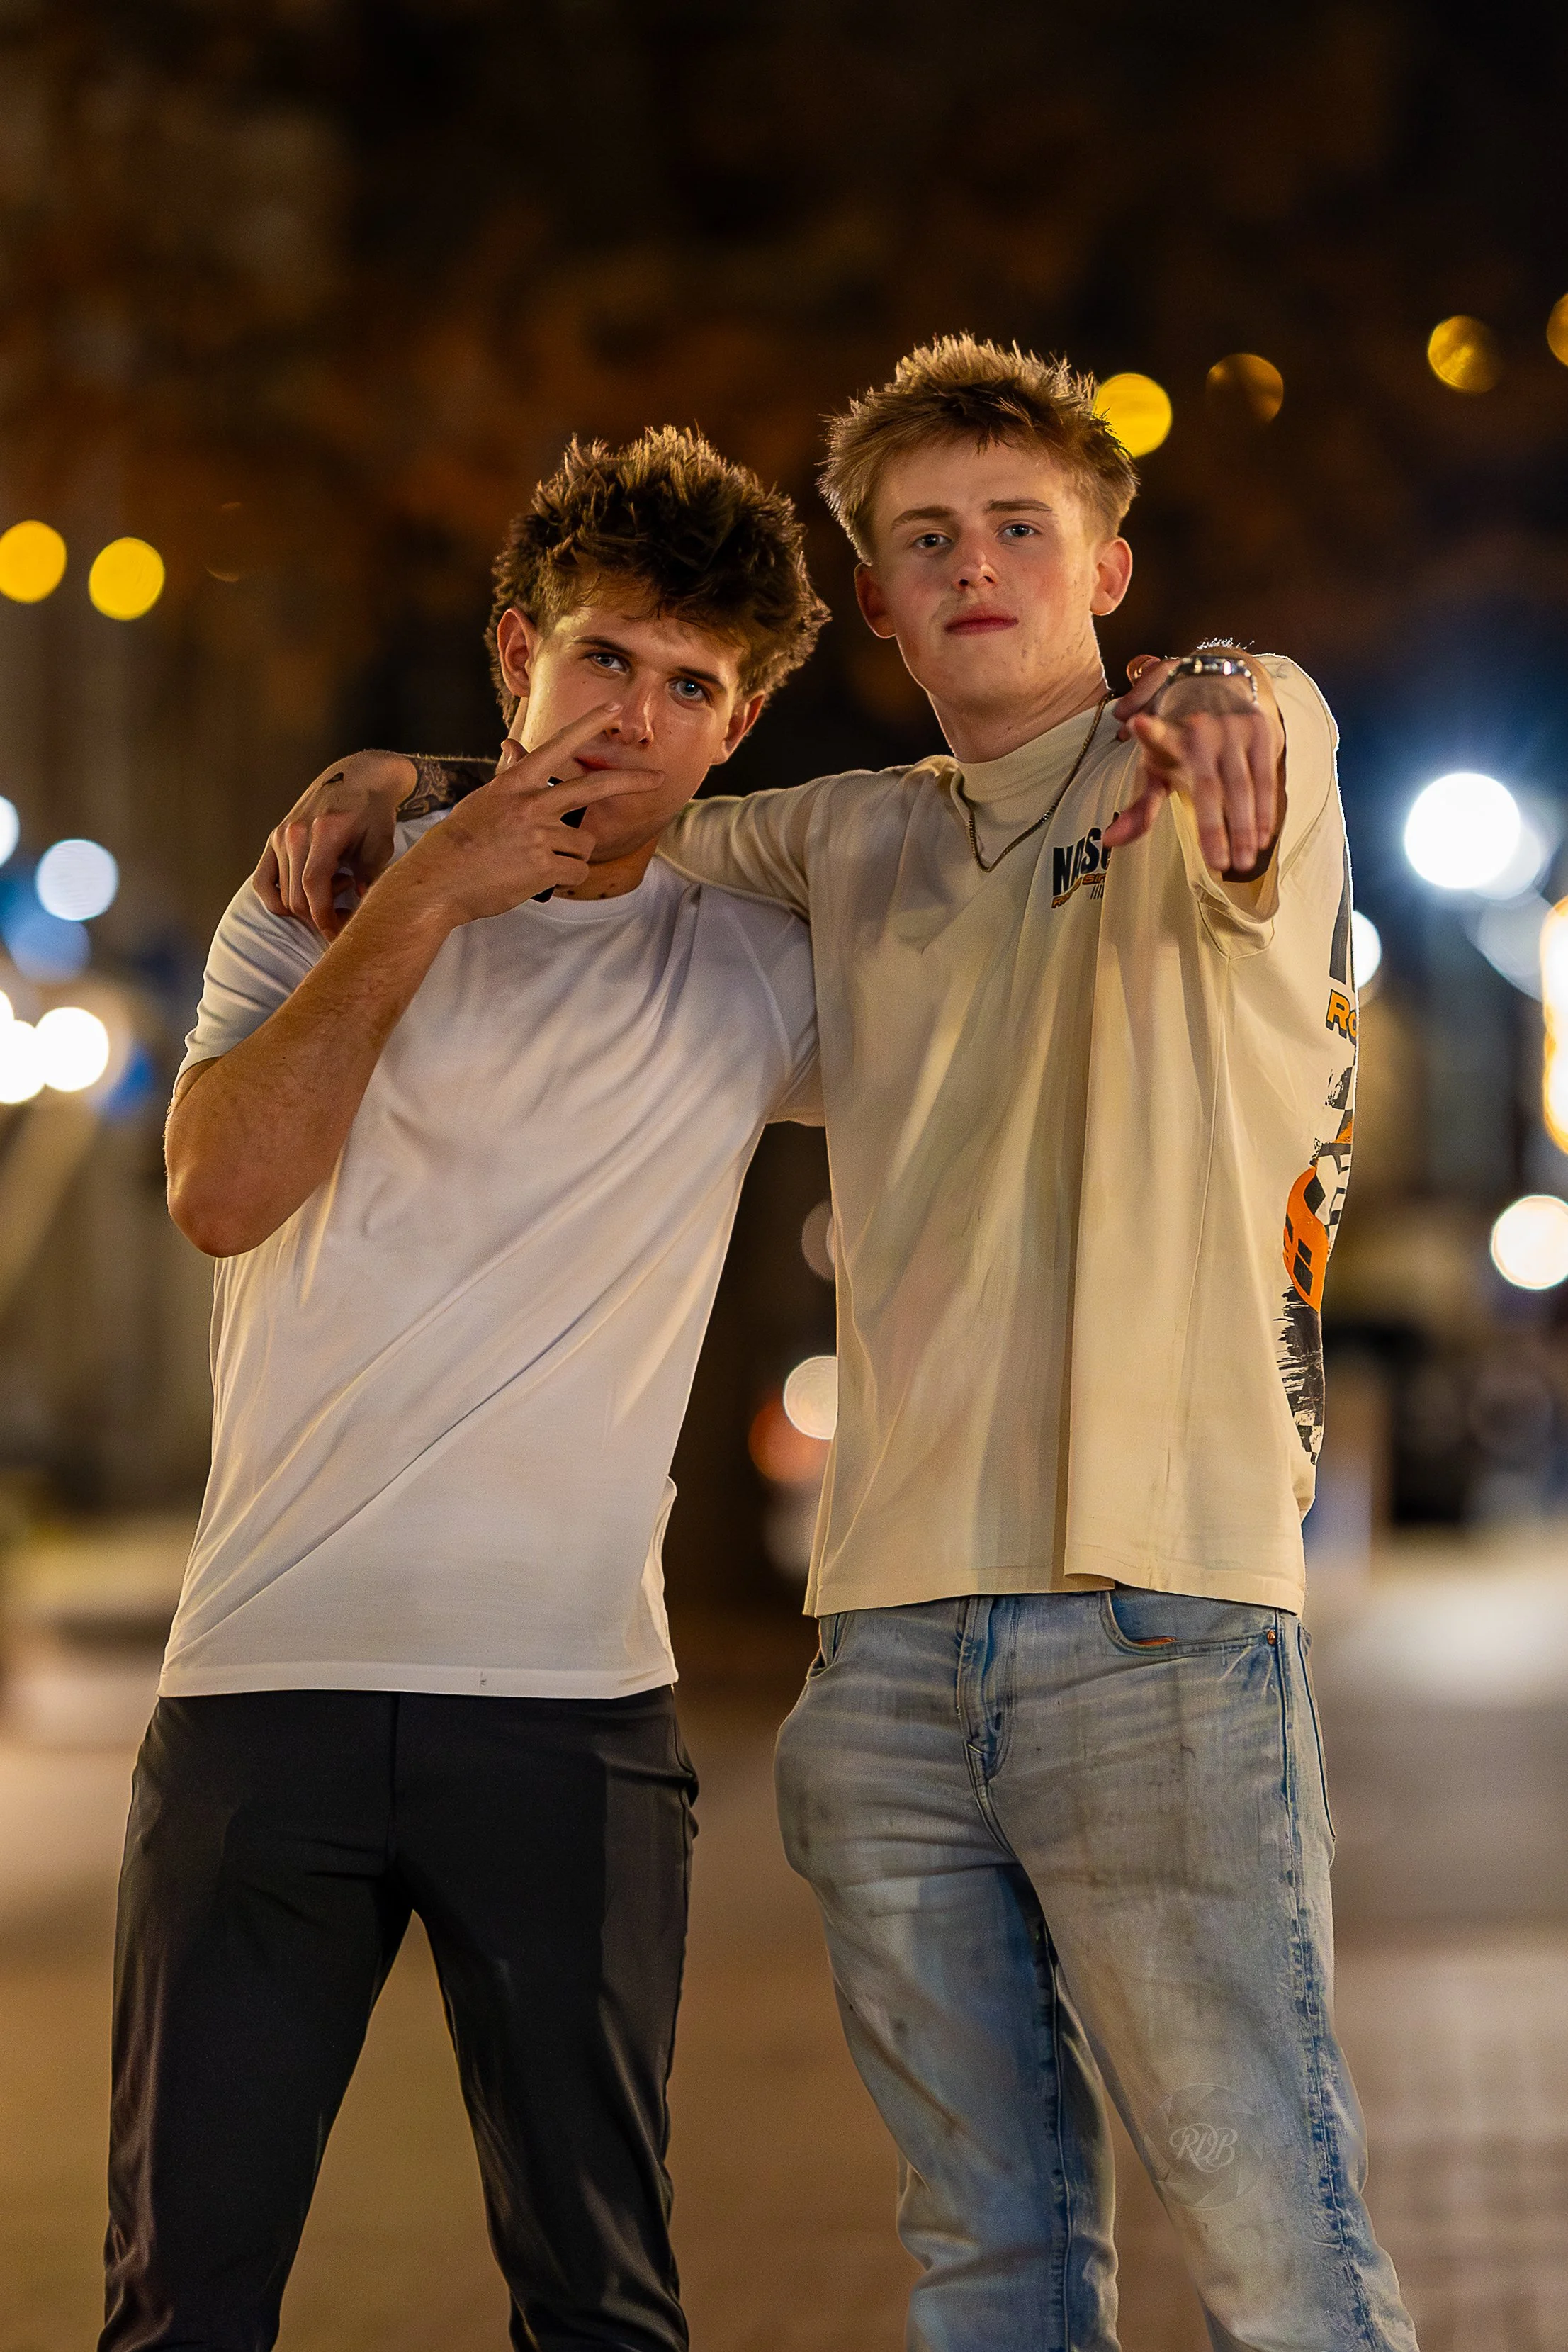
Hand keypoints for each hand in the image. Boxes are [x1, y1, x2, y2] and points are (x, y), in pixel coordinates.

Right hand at [254, 750, 415, 938]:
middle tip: (346, 918)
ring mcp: (280, 835)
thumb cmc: (374, 810)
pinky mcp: (274, 838)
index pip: (314, 886)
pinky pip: (264, 881)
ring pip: (282, 893)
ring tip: (338, 887)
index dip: (324, 918)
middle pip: (296, 896)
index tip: (339, 935)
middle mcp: (295, 833)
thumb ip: (371, 876)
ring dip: (308, 906)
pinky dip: (280, 899)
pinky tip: (309, 893)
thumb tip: (360, 907)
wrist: (358, 777)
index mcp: (324, 831)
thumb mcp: (381, 842)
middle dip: (319, 918)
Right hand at [373, 707, 663, 927]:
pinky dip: (566, 879)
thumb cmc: (458, 843)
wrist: (438, 881)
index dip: (587, 726)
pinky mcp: (544, 866)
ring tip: (537, 862)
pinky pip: (577, 871)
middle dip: (631, 782)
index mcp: (515, 784)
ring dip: (570, 856)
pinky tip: (540, 879)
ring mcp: (539, 835)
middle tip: (658, 778)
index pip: (557, 747)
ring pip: (583, 843)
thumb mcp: (483, 801)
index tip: (613, 709)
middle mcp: (531, 804)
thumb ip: (509, 775)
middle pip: (593, 787)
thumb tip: (512, 747)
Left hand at [1105, 653, 1285, 877]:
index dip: (1151, 733)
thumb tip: (1110, 841)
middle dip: (1214, 827)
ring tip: (1242, 862)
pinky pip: (1265, 777)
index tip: (1139, 724)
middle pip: (1209, 784)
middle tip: (1218, 864)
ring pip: (1242, 784)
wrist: (1218, 685)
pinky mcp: (1261, 730)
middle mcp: (1202, 728)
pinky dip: (1264, 810)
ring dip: (1244, 827)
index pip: (1158, 736)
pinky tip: (1262, 838)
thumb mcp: (1155, 766)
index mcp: (1168, 734)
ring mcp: (1235, 728)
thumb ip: (1139, 807)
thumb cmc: (1181, 741)